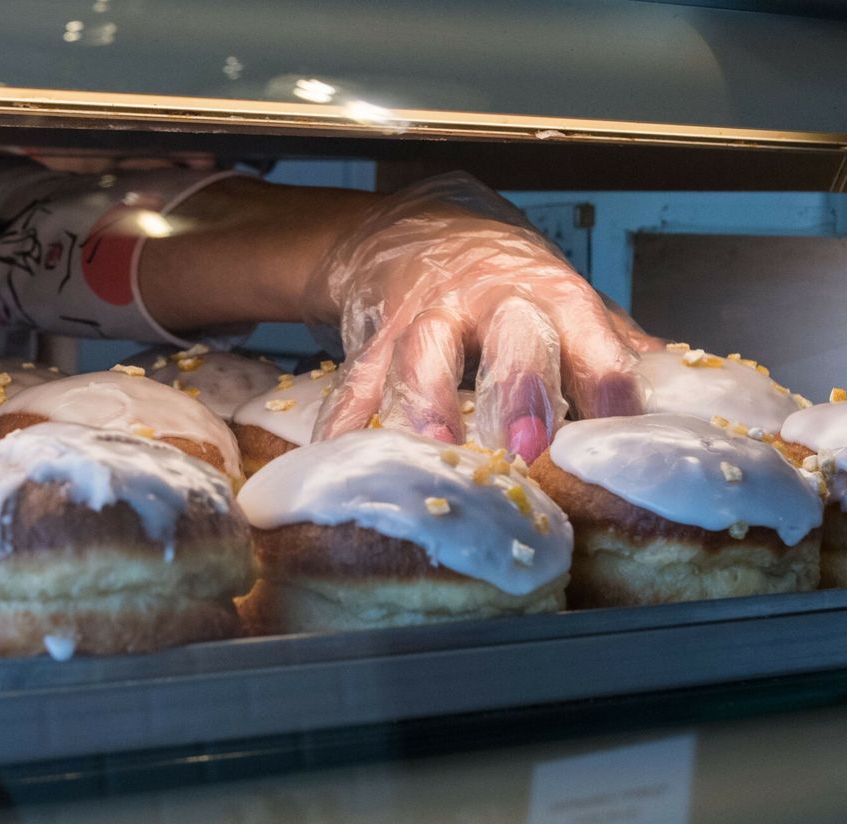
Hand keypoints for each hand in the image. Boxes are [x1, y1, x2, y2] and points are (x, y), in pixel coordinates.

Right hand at [304, 172, 648, 461]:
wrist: (413, 227)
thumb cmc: (501, 276)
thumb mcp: (561, 295)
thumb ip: (608, 342)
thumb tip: (678, 385)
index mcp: (550, 293)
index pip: (589, 333)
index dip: (606, 379)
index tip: (624, 426)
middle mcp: (490, 299)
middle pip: (509, 338)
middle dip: (517, 387)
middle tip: (525, 441)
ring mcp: (427, 313)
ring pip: (424, 354)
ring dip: (426, 400)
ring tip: (433, 446)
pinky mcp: (375, 331)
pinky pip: (357, 376)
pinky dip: (344, 416)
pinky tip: (336, 450)